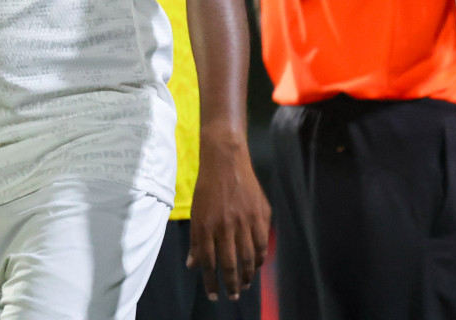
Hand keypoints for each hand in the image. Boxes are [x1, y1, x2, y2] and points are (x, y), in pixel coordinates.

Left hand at [188, 129, 270, 300]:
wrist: (226, 159)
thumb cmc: (207, 186)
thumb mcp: (195, 212)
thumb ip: (196, 240)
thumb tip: (193, 265)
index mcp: (206, 225)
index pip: (208, 262)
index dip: (211, 282)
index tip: (213, 295)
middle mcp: (226, 226)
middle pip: (230, 264)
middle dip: (231, 285)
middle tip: (232, 296)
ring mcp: (245, 221)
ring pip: (249, 258)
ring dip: (247, 276)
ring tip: (244, 285)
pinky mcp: (260, 215)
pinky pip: (262, 244)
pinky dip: (260, 259)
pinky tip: (256, 266)